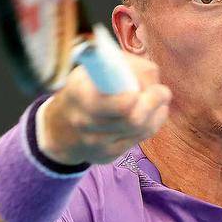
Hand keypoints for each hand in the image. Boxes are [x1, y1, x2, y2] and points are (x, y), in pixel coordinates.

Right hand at [40, 53, 170, 164]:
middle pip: (134, 119)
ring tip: (159, 98)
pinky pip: (139, 138)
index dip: (137, 94)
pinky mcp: (107, 155)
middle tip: (162, 91)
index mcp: (79, 94)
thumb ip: (121, 66)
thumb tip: (151, 75)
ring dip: (157, 111)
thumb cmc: (83, 90)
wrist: (59, 129)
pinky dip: (152, 122)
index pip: (119, 103)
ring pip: (142, 129)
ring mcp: (96, 143)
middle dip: (154, 101)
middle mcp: (85, 122)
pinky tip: (153, 112)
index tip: (145, 82)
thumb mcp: (91, 69)